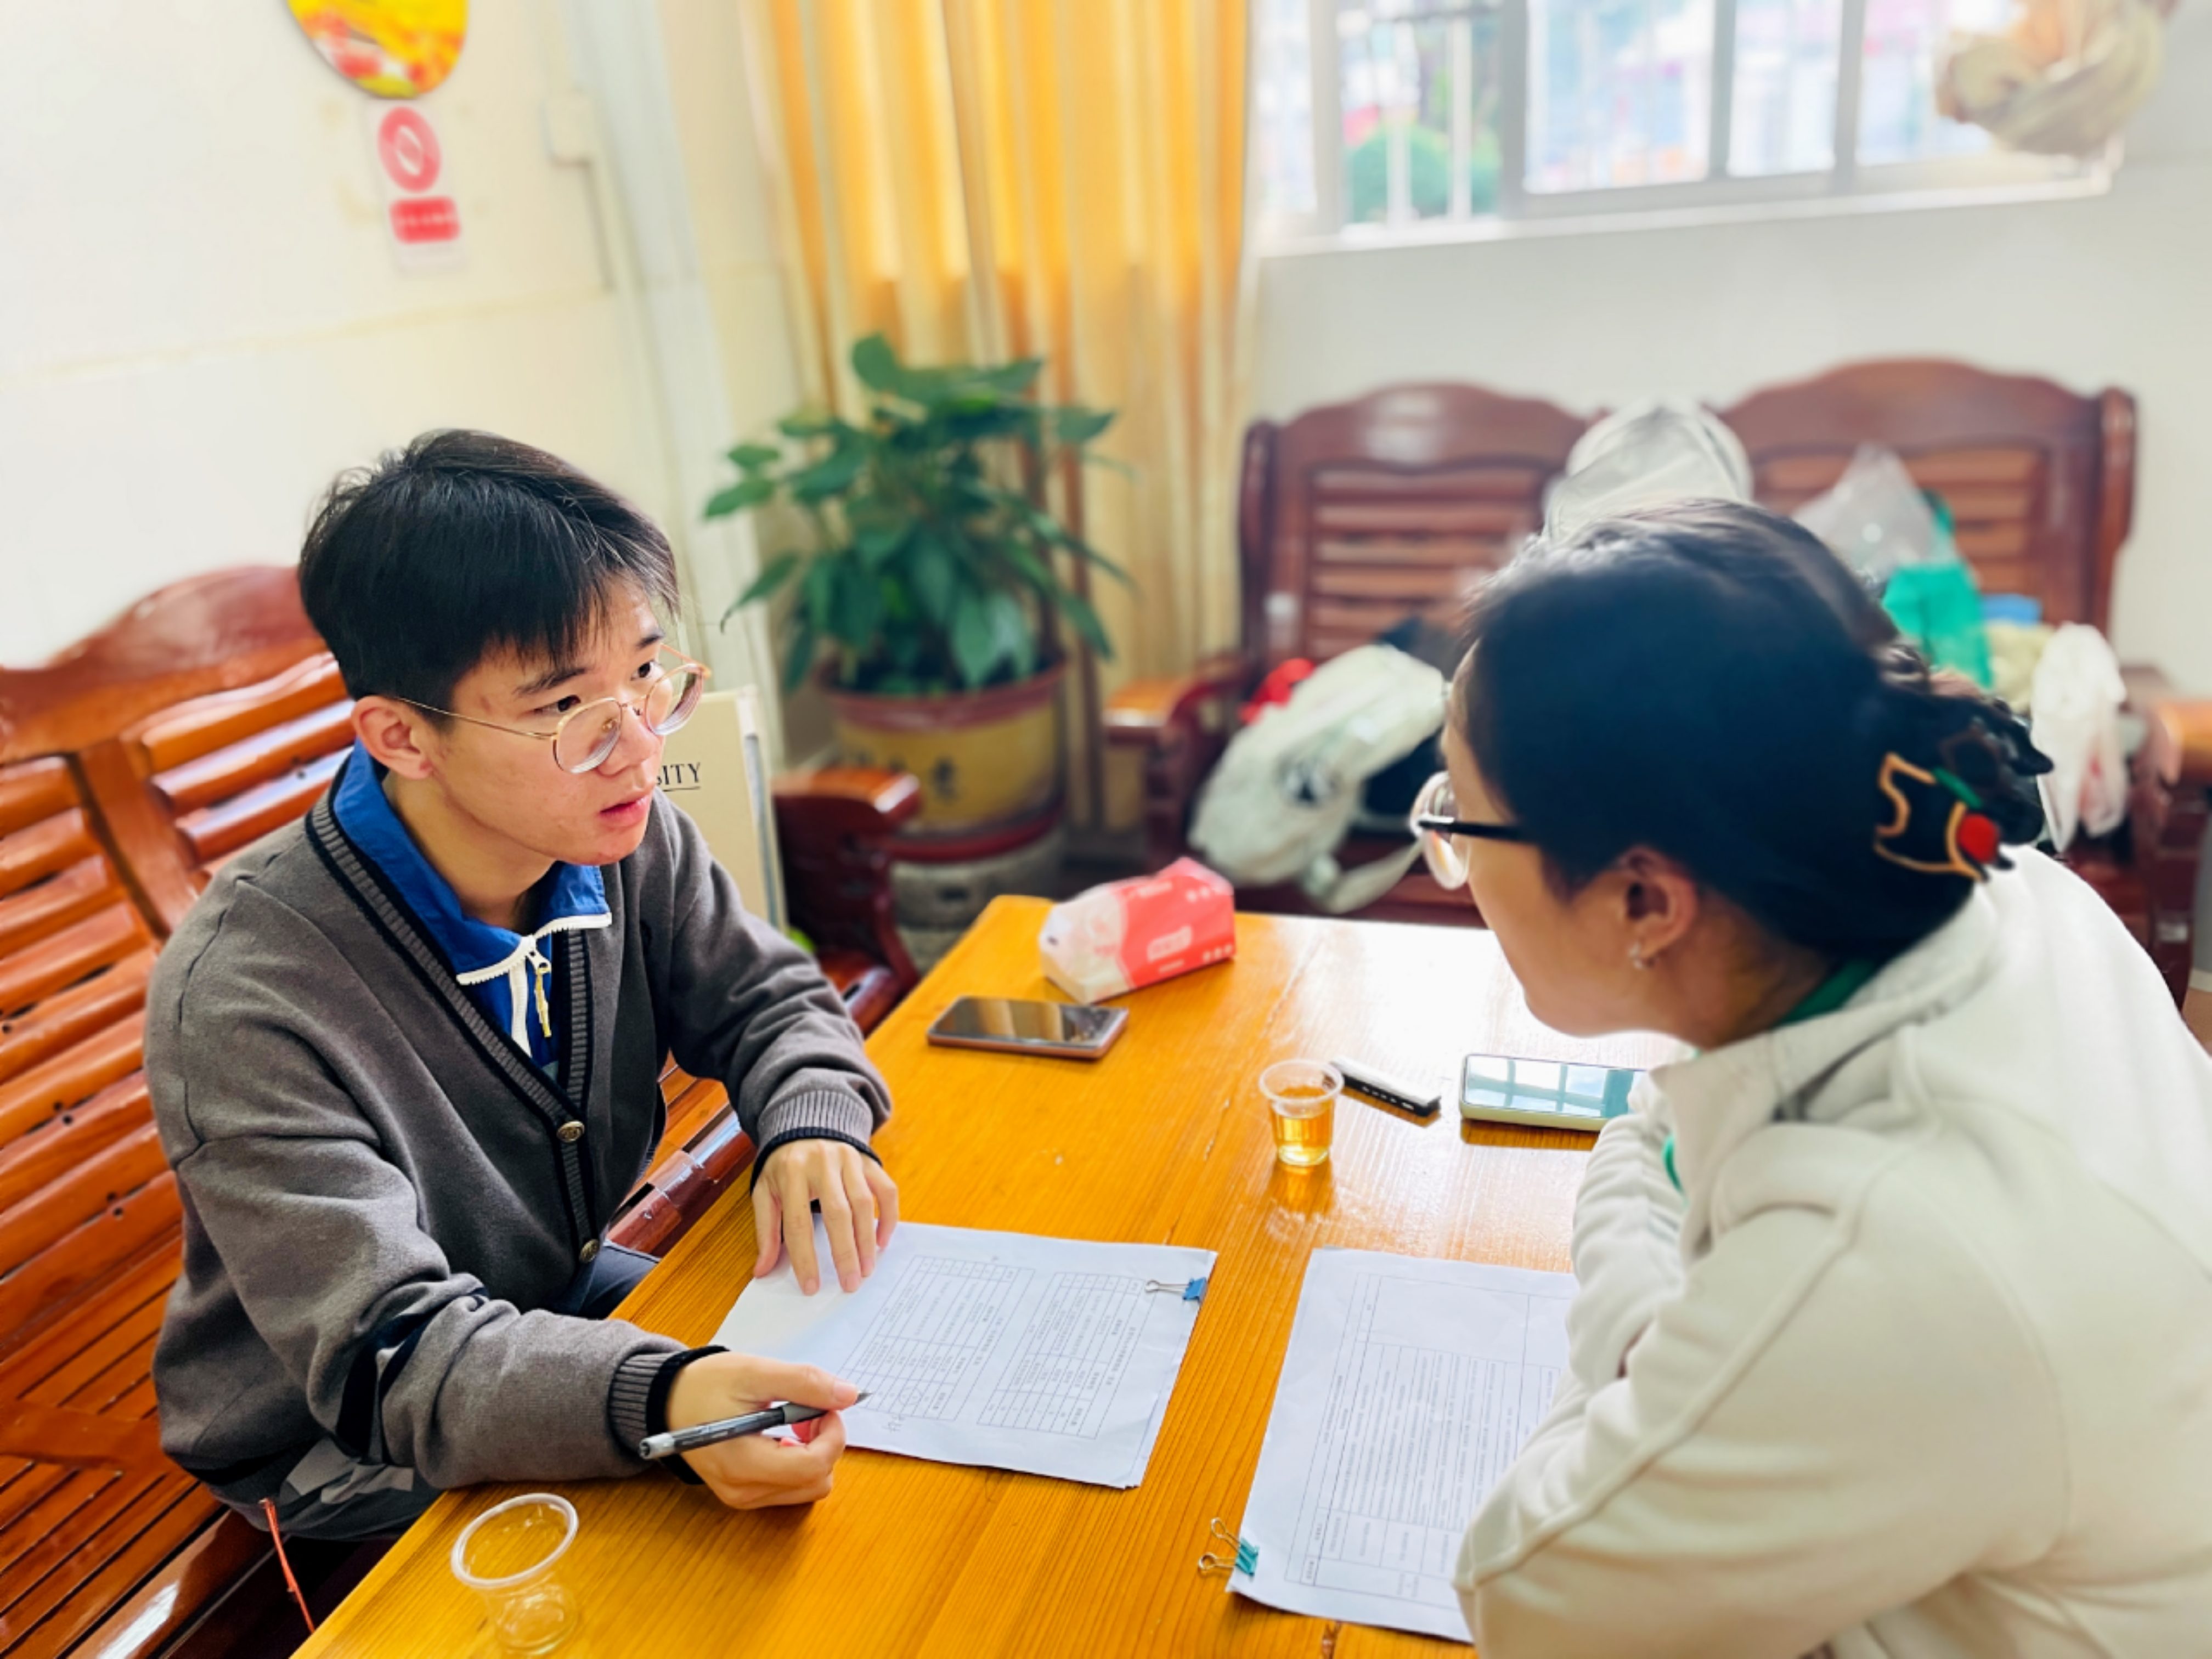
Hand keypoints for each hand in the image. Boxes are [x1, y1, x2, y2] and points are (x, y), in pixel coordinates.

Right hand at [664, 1353, 855, 1507]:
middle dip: (825, 1443)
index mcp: (743, 1463)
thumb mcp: (755, 1372)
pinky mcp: (743, 1494)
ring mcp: (742, 1497)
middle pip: (816, 1482)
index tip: (827, 1405)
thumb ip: (803, 1382)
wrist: (669, 1402)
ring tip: (792, 1420)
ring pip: (808, 1488)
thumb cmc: (706, 1385)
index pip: (813, 1466)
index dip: (833, 1434)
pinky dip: (799, 1461)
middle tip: (807, 1410)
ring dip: (814, 1453)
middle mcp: (743, 1491)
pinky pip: (791, 1487)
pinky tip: (783, 1434)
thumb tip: (848, 1395)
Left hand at [751, 1138, 898, 1293]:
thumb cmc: (784, 1166)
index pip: (798, 1222)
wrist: (806, 1123)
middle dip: (844, 1252)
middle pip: (837, 1213)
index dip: (804, 1257)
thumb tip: (762, 1270)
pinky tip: (882, 1242)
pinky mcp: (868, 1160)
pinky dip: (888, 1217)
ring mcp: (849, 1159)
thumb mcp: (765, 1192)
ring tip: (866, 1269)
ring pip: (864, 1203)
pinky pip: (885, 1190)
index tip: (811, 1286)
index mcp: (791, 1172)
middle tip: (850, 1284)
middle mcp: (822, 1163)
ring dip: (867, 1240)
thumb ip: (765, 1231)